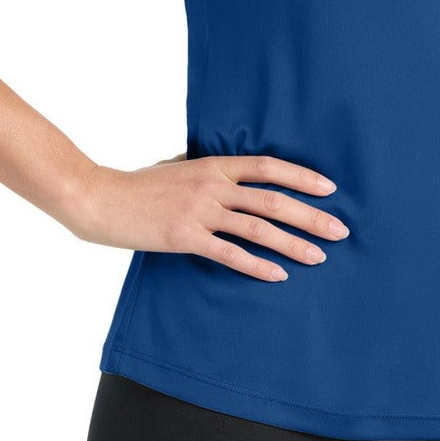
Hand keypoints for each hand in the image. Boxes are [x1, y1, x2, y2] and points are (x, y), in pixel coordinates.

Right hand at [69, 153, 348, 281]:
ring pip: (258, 228)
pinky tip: (278, 275)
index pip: (267, 167)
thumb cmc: (138, 185)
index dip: (301, 177)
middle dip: (311, 216)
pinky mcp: (185, 237)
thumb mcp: (178, 168)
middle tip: (339, 230)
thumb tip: (232, 178)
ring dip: (293, 244)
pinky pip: (230, 253)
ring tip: (318, 256)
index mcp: (212, 165)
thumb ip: (207, 172)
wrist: (100, 198)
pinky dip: (257, 265)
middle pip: (273, 200)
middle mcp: (212, 185)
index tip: (329, 189)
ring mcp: (199, 211)